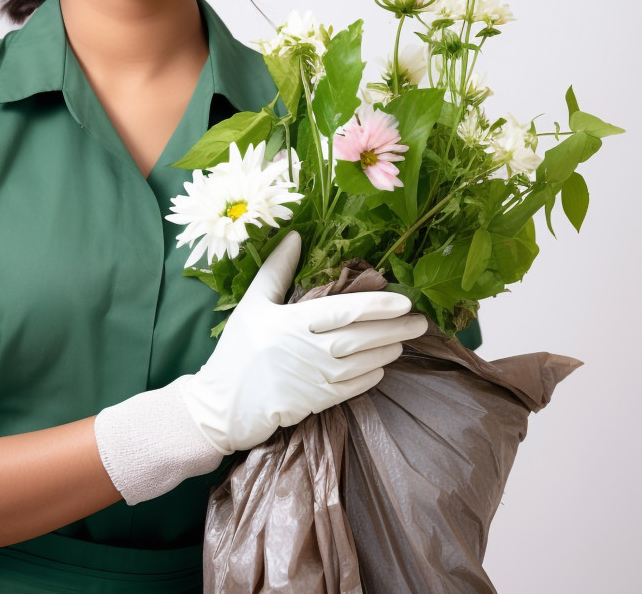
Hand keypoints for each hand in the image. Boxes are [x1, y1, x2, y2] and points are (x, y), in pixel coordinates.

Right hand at [179, 230, 426, 452]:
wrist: (221, 406)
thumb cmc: (236, 350)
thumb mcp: (252, 304)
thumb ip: (276, 269)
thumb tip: (296, 235)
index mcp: (289, 322)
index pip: (343, 310)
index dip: (376, 304)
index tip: (403, 300)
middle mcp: (305, 350)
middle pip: (359, 337)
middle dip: (394, 328)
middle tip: (420, 320)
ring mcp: (312, 379)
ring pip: (361, 364)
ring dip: (386, 351)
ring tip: (404, 339)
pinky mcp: (314, 403)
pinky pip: (352, 389)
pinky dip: (371, 377)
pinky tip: (382, 366)